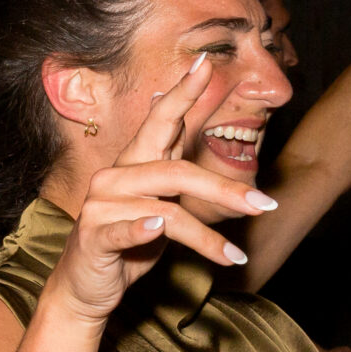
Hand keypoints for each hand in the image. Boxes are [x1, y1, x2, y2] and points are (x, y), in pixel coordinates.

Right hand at [43, 53, 280, 322]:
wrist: (86, 286)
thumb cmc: (127, 243)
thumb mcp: (157, 202)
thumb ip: (170, 167)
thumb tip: (184, 123)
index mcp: (132, 165)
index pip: (160, 122)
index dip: (182, 94)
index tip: (205, 64)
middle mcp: (113, 178)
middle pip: (176, 171)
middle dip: (224, 188)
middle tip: (264, 204)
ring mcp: (100, 206)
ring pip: (165, 210)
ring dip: (205, 236)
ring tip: (234, 257)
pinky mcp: (93, 237)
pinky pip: (123, 229)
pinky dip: (142, 230)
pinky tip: (156, 230)